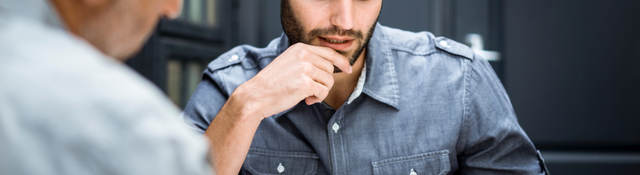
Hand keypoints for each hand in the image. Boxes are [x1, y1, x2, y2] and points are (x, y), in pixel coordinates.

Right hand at [231, 43, 351, 118]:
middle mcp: (303, 55)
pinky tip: (306, 100)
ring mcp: (305, 69)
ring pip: (329, 81)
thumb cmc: (272, 82)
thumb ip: (307, 60)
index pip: (328, 52)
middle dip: (324, 82)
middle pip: (330, 69)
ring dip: (321, 92)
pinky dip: (317, 98)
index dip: (341, 61)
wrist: (256, 95)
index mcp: (300, 48)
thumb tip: (332, 66)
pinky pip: (323, 92)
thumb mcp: (289, 62)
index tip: (347, 69)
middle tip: (311, 90)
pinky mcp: (305, 83)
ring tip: (307, 95)